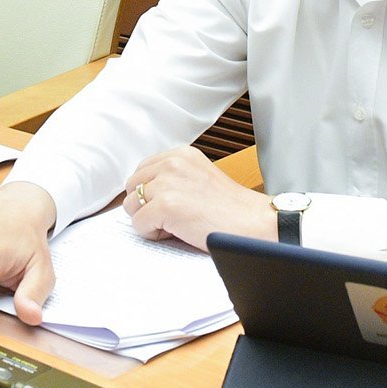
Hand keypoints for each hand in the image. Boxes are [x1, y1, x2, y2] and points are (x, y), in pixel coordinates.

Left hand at [122, 147, 270, 250]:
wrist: (254, 223)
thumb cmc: (229, 208)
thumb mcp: (198, 176)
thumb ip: (172, 176)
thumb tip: (140, 191)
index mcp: (180, 154)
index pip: (141, 171)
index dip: (151, 193)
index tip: (172, 203)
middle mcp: (172, 163)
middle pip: (132, 188)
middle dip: (147, 206)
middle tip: (174, 217)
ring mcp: (168, 183)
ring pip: (132, 206)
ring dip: (150, 220)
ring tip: (177, 224)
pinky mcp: (167, 205)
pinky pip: (139, 224)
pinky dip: (153, 233)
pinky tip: (178, 231)